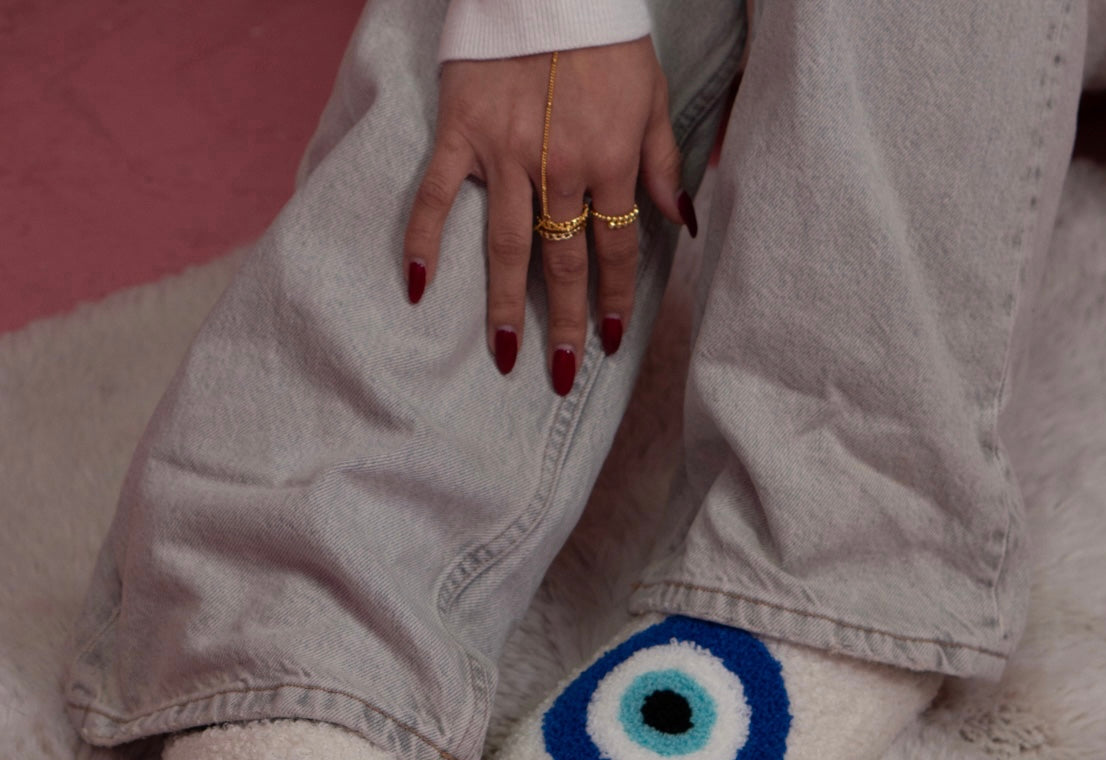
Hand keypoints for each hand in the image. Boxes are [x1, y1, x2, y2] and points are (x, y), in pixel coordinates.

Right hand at [404, 38, 693, 393]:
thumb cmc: (606, 37)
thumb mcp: (653, 95)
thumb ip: (665, 163)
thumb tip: (682, 223)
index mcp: (610, 160)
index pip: (617, 247)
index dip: (615, 296)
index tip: (609, 339)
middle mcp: (559, 168)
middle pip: (564, 262)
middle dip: (565, 322)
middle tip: (561, 372)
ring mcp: (505, 155)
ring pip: (506, 247)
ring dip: (504, 306)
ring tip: (506, 356)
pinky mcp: (460, 134)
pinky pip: (436, 197)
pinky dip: (423, 241)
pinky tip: (418, 289)